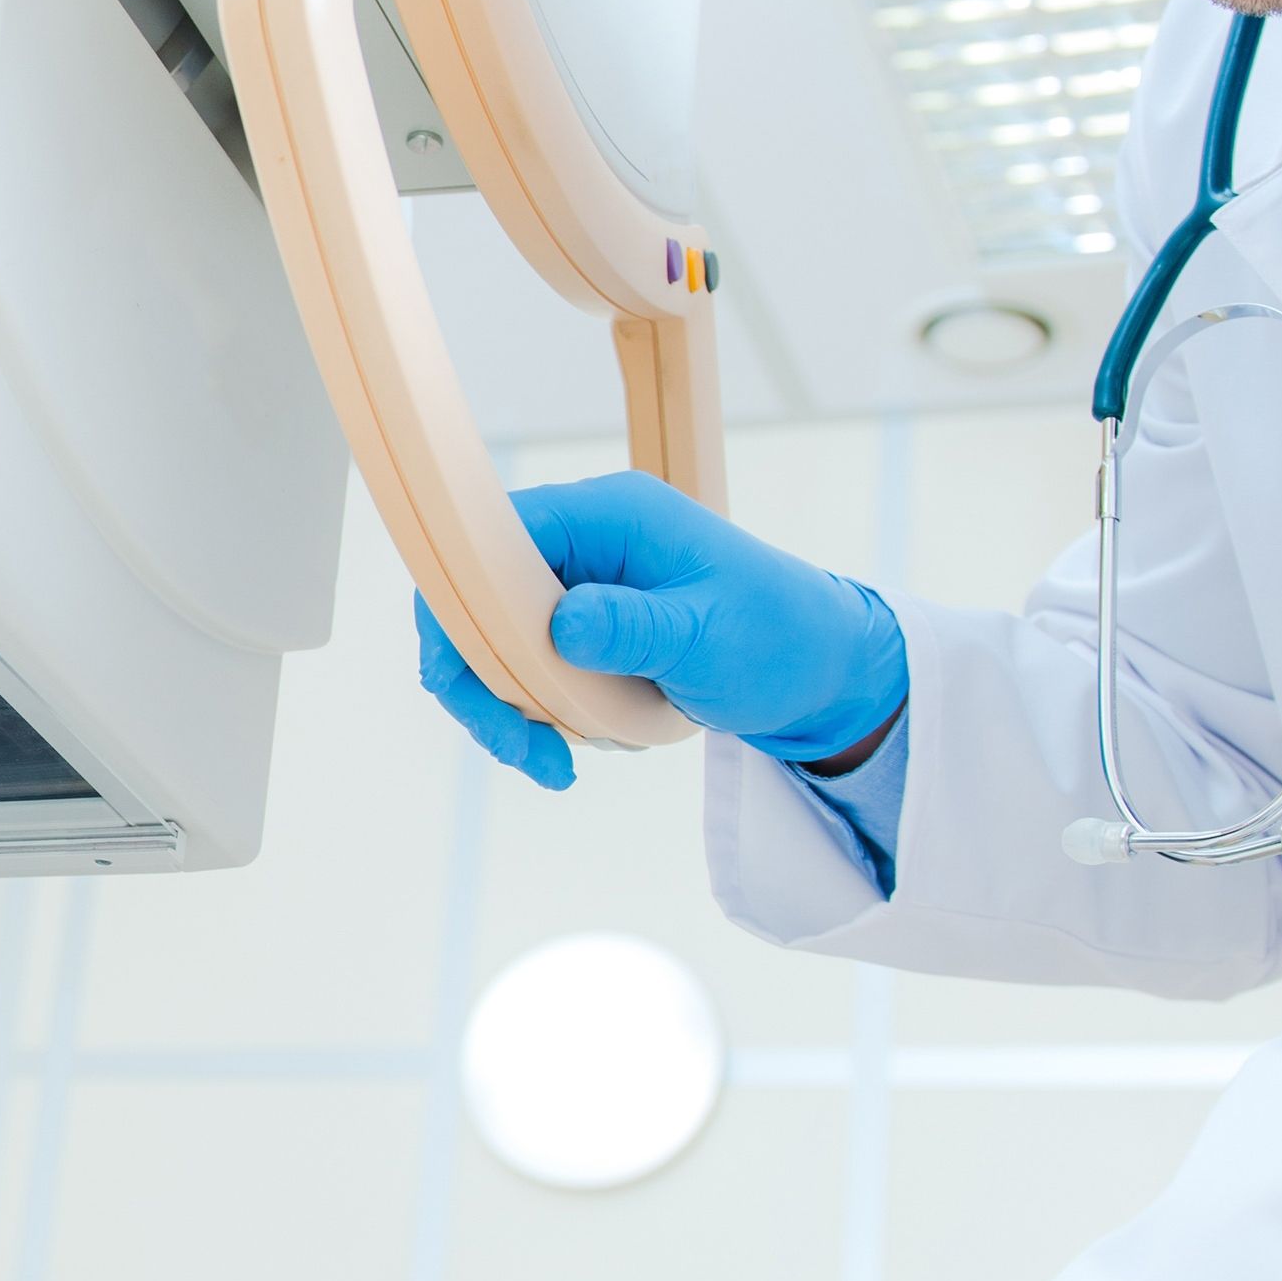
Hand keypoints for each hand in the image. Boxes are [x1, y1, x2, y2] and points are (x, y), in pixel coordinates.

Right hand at [417, 475, 906, 788]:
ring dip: (509, 710)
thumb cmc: (780, 639)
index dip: (459, 603)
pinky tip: (574, 750)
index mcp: (612, 515)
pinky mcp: (585, 629)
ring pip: (496, 644)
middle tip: (520, 749)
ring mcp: (581, 585)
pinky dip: (536, 716)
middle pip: (479, 597)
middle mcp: (585, 541)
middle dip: (483, 680)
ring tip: (553, 765)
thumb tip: (561, 624)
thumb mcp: (708, 638)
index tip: (459, 679)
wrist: (823, 673)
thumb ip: (633, 628)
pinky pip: (528, 669)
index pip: (494, 536)